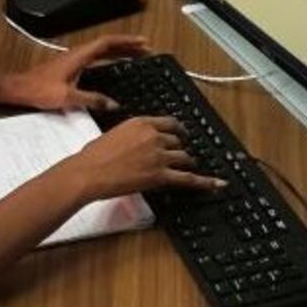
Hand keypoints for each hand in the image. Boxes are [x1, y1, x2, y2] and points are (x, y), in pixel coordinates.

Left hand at [0, 35, 149, 111]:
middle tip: (145, 49)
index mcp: (78, 57)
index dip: (126, 42)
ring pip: (100, 51)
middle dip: (126, 45)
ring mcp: (73, 60)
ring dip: (118, 51)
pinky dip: (108, 58)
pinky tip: (113, 66)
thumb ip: (92, 100)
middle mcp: (77, 54)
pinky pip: (94, 58)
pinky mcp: (69, 67)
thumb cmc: (39, 90)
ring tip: (135, 55)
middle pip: (106, 45)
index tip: (142, 43)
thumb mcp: (68, 98)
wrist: (18, 89)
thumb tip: (114, 104)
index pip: (106, 43)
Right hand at [70, 116, 226, 200]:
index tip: (181, 133)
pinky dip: (206, 182)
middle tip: (179, 155)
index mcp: (141, 122)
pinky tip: (217, 184)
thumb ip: (132, 134)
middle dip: (179, 149)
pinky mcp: (161, 175)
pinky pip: (189, 178)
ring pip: (184, 157)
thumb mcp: (114, 133)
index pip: (169, 123)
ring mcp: (159, 155)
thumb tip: (139, 142)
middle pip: (178, 141)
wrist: (89, 172)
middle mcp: (154, 136)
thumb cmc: (94, 155)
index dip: (178, 130)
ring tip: (190, 166)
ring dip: (187, 162)